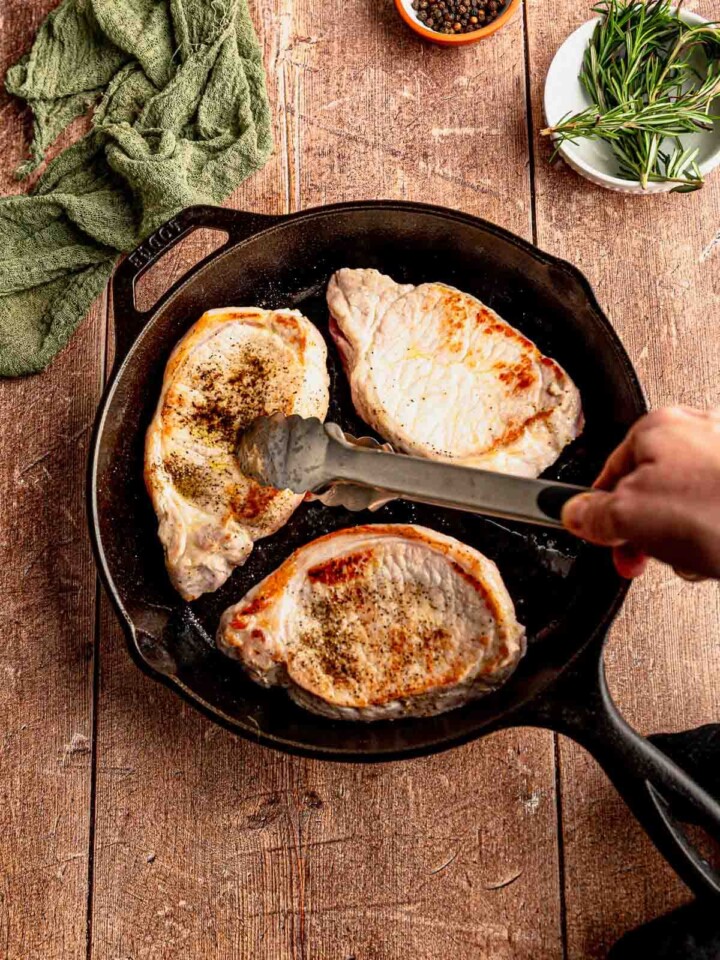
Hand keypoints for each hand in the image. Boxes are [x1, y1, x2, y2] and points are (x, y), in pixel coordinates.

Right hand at [561, 407, 719, 579]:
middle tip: (647, 556)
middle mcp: (696, 433)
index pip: (606, 474)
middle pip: (647, 491)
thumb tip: (574, 514)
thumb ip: (592, 515)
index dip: (600, 516)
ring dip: (682, 540)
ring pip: (685, 509)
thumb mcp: (629, 516)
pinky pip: (716, 518)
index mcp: (657, 427)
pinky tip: (718, 553)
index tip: (603, 541)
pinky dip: (714, 540)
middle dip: (646, 532)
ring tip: (696, 554)